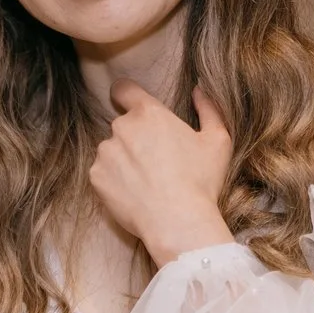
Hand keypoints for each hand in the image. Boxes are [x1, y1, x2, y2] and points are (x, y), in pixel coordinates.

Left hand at [90, 81, 234, 265]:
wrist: (178, 223)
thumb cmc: (200, 181)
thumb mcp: (217, 141)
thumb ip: (209, 108)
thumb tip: (199, 89)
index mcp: (149, 113)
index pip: (124, 89)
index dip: (125, 94)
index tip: (127, 102)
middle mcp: (122, 128)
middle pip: (122, 125)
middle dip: (135, 137)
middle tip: (156, 160)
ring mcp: (105, 152)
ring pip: (111, 150)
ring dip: (123, 159)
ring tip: (147, 181)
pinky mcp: (96, 177)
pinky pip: (103, 173)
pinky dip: (114, 180)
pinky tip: (135, 193)